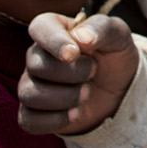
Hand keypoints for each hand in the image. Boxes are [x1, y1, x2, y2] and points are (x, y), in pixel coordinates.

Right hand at [18, 13, 139, 135]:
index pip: (40, 27)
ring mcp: (32, 84)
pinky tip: (75, 113)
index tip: (74, 54)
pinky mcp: (33, 112)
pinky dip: (55, 120)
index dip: (54, 42)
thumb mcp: (118, 36)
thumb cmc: (113, 55)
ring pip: (29, 94)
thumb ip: (102, 28)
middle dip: (71, 74)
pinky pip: (28, 120)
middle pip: (36, 65)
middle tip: (93, 73)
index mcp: (55, 28)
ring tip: (86, 94)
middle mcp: (38, 55)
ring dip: (64, 98)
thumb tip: (80, 37)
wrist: (118, 90)